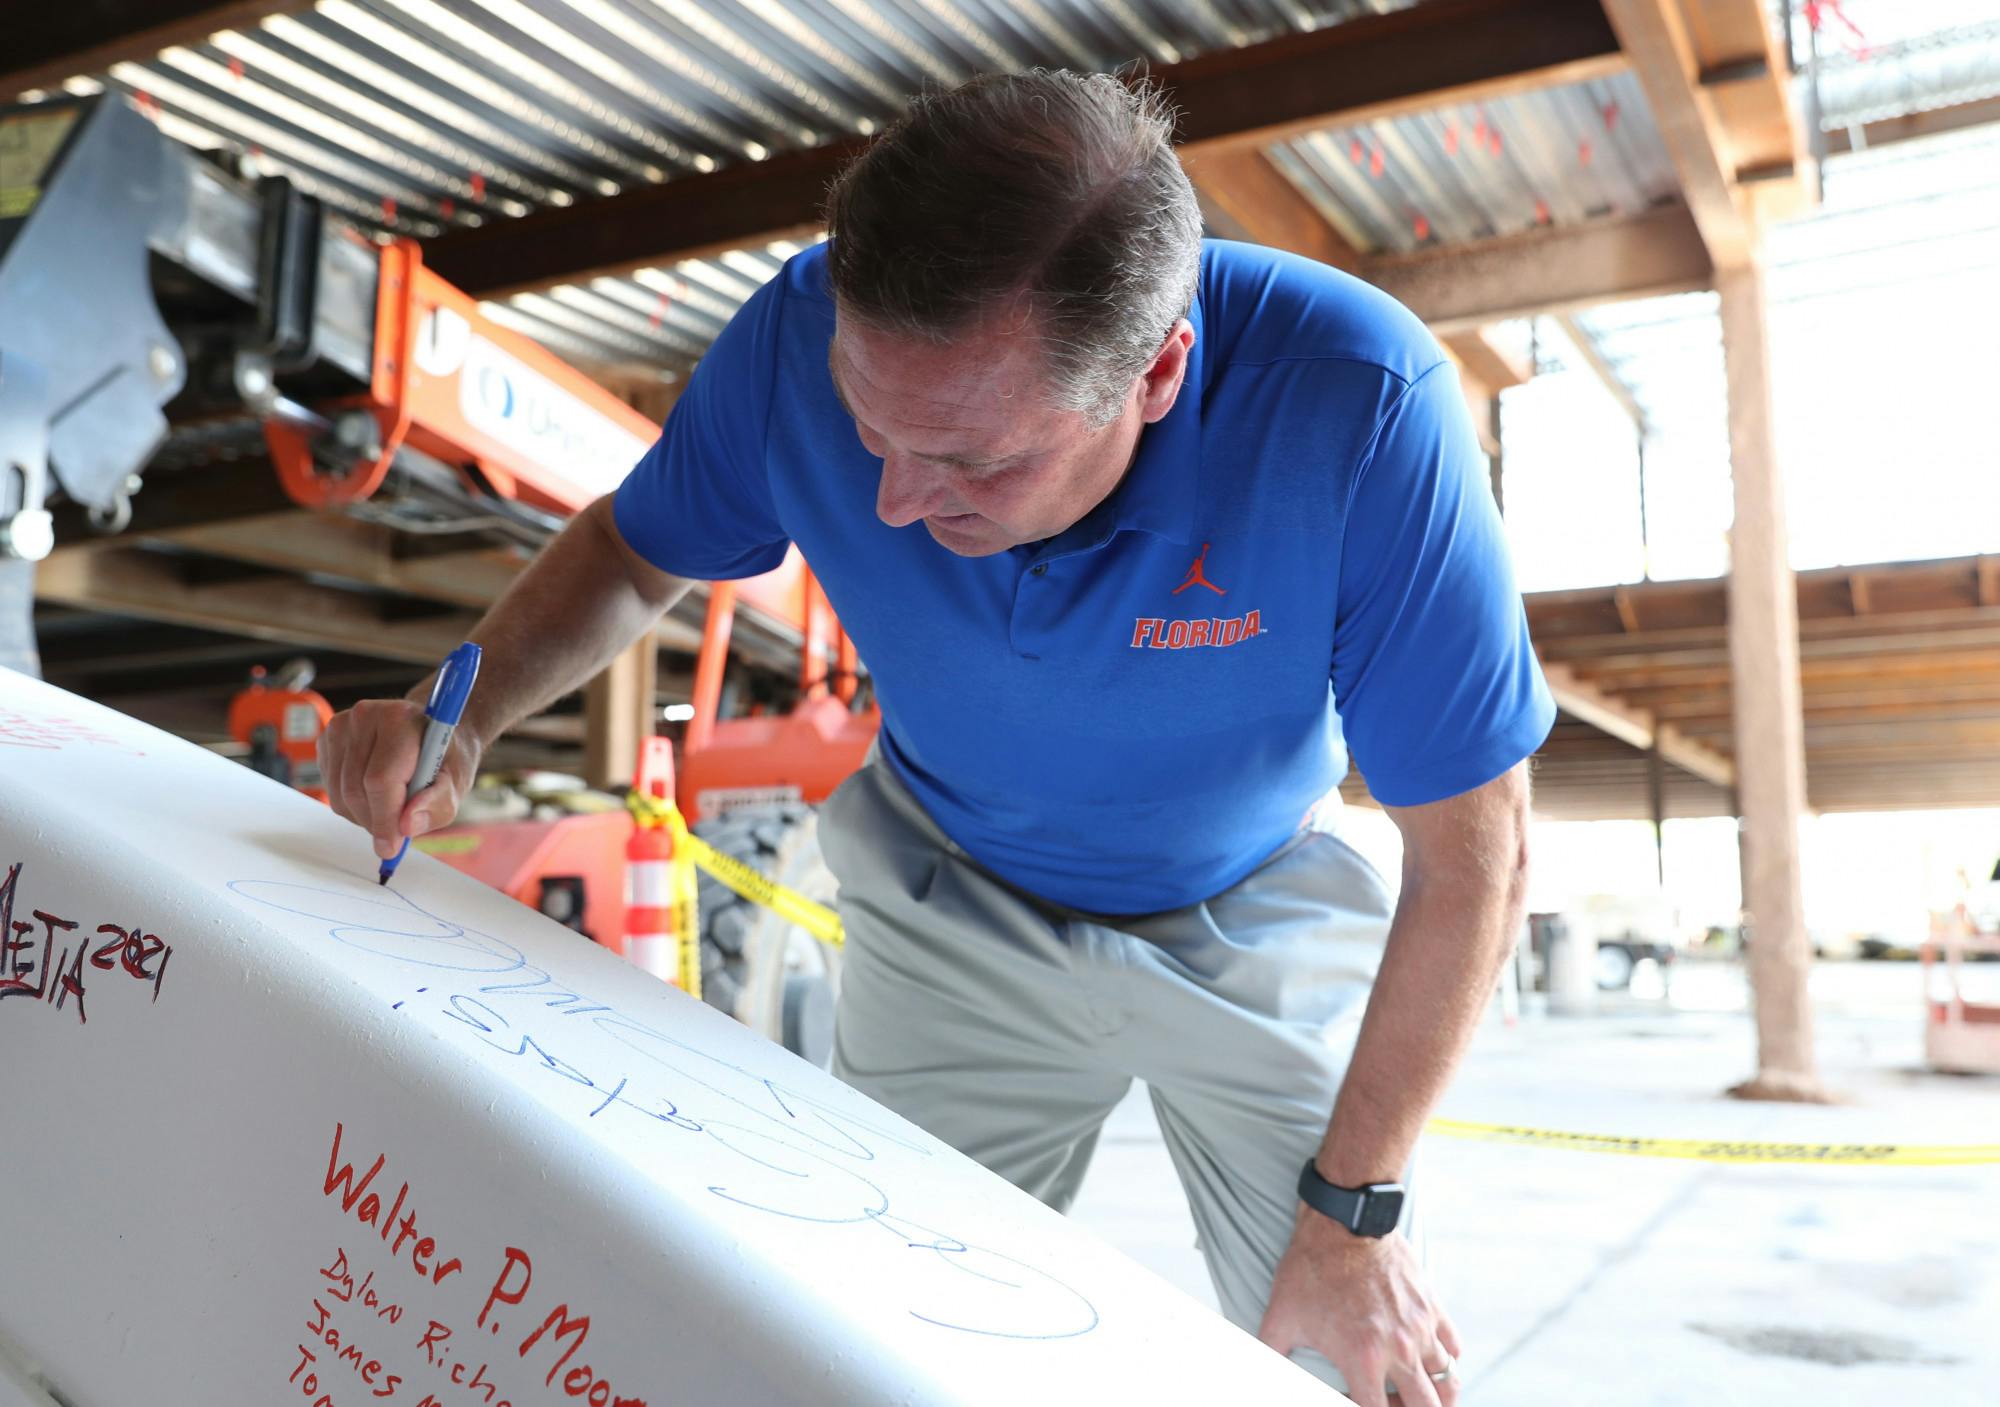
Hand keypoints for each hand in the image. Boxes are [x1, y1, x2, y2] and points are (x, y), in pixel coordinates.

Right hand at [319, 698, 481, 857]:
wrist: (430, 733)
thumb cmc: (444, 757)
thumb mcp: (456, 783)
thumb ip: (438, 804)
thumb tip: (407, 826)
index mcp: (400, 719)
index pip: (380, 780)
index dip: (385, 819)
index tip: (391, 848)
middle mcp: (366, 716)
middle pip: (356, 791)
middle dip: (376, 822)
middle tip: (397, 832)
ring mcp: (341, 726)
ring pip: (339, 795)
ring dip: (363, 817)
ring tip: (391, 809)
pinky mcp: (327, 740)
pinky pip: (331, 790)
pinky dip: (352, 806)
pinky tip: (375, 795)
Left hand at [1258, 1209, 1461, 1406]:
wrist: (1344, 1219)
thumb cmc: (1311, 1265)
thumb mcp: (1281, 1314)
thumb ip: (1269, 1353)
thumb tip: (1257, 1373)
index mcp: (1363, 1358)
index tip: (1355, 1402)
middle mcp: (1400, 1348)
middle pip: (1426, 1406)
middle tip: (1393, 1404)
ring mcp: (1420, 1326)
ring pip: (1447, 1380)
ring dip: (1436, 1394)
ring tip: (1421, 1395)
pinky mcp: (1431, 1304)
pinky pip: (1452, 1345)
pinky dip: (1446, 1358)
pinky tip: (1430, 1359)